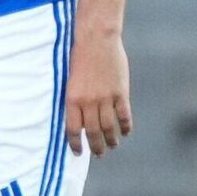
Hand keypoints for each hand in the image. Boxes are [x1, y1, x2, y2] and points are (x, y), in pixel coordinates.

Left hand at [63, 26, 132, 156]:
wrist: (96, 40)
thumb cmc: (79, 58)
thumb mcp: (70, 80)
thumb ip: (75, 100)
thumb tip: (79, 120)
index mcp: (72, 99)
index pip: (73, 129)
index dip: (76, 143)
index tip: (78, 153)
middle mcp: (88, 102)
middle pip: (93, 132)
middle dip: (96, 146)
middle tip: (99, 154)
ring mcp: (106, 98)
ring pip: (109, 127)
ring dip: (111, 140)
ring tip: (112, 146)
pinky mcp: (121, 93)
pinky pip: (124, 115)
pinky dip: (126, 126)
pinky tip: (126, 132)